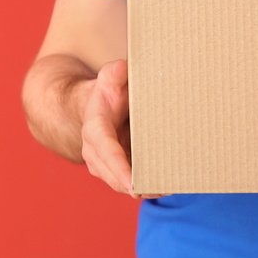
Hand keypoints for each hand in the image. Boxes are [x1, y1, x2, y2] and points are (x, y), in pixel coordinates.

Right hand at [77, 60, 161, 197]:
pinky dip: (143, 185)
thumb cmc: (106, 92)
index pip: (105, 149)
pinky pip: (125, 182)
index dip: (119, 168)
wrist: (90, 106)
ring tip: (167, 188)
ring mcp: (100, 163)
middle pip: (112, 174)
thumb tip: (123, 68)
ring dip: (141, 188)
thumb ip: (115, 72)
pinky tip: (164, 186)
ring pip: (119, 182)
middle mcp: (93, 150)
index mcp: (95, 128)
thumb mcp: (110, 76)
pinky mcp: (111, 170)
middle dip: (133, 185)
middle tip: (160, 189)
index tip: (133, 184)